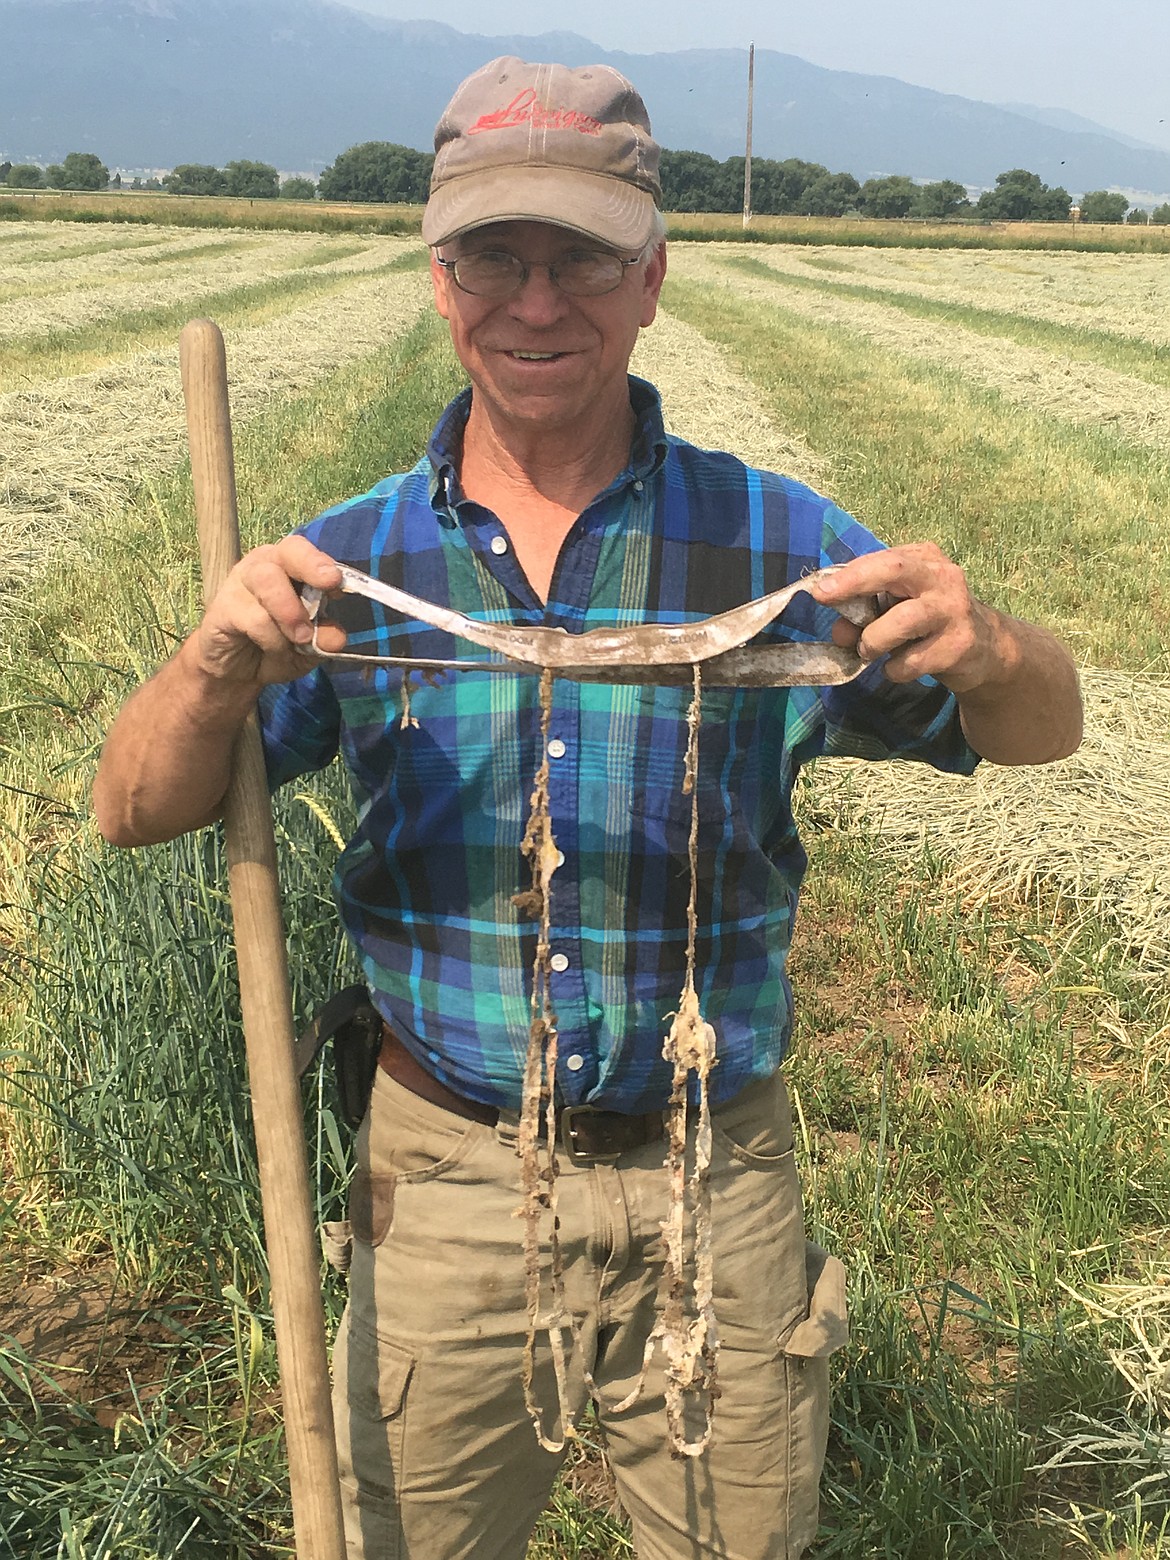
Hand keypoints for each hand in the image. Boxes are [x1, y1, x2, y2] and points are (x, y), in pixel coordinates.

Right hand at [187, 536, 346, 690]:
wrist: (235, 669)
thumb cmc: (275, 646)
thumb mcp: (308, 647)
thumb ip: (323, 639)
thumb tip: (337, 638)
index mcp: (289, 566)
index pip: (303, 549)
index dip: (321, 562)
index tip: (337, 582)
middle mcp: (264, 564)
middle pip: (288, 551)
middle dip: (311, 567)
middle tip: (329, 586)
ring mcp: (239, 582)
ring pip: (269, 581)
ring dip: (291, 614)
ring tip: (299, 639)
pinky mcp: (222, 607)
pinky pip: (254, 618)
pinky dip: (271, 639)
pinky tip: (272, 648)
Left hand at [809, 543, 1004, 693]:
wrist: (986, 648)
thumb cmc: (929, 622)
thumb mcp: (895, 610)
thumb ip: (864, 614)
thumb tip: (839, 631)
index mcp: (923, 559)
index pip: (882, 559)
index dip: (848, 575)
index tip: (819, 591)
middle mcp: (942, 577)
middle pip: (894, 570)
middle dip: (855, 583)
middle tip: (825, 598)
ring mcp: (954, 610)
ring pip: (902, 621)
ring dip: (874, 641)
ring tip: (869, 650)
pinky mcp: (960, 645)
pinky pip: (911, 661)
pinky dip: (894, 669)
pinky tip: (900, 667)